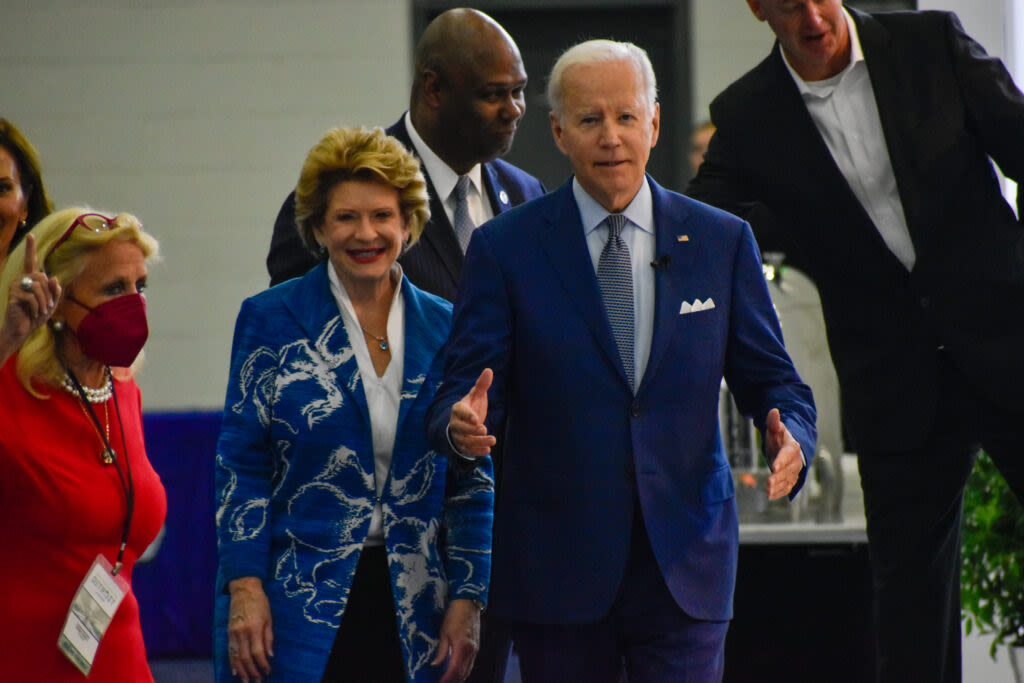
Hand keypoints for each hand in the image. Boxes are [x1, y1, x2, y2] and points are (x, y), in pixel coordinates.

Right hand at [1, 234, 60, 362]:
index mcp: (31, 279)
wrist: (22, 330)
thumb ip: (55, 291)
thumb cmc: (37, 315)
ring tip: (41, 311)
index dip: (31, 249)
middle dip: (49, 294)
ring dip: (45, 302)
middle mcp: (21, 279)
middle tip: (47, 307)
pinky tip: (34, 313)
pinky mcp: (13, 296)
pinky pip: (32, 297)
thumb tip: (54, 277)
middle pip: (42, 277)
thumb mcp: (51, 303)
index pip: (32, 261)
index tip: (30, 235)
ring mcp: (16, 287)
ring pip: (38, 287)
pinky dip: (38, 307)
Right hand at [227, 577, 273, 681]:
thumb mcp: (269, 618)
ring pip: (236, 657)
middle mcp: (242, 632)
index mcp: (254, 628)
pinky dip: (232, 663)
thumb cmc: (260, 602)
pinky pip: (230, 651)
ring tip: (247, 681)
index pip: (258, 652)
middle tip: (257, 681)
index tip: (268, 672)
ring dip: (242, 671)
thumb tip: (270, 655)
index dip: (263, 664)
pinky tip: (236, 672)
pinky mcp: (228, 633)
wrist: (243, 589)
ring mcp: (233, 633)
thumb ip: (269, 637)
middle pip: (246, 658)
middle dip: (252, 671)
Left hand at [432, 598, 481, 682]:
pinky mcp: (476, 646)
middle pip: (462, 672)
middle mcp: (471, 650)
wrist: (468, 603)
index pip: (454, 669)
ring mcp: (475, 649)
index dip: (446, 679)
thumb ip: (441, 651)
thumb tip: (435, 664)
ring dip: (459, 678)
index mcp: (462, 646)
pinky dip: (464, 671)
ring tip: (449, 681)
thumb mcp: (444, 632)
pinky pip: (471, 663)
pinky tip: (458, 672)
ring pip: (468, 669)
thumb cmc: (455, 615)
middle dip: (453, 681)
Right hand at [449, 369, 495, 456]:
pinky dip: (477, 452)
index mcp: (458, 409)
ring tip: (493, 440)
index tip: (476, 418)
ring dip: (478, 442)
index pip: (460, 411)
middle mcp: (456, 423)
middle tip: (484, 429)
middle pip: (460, 428)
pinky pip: (467, 450)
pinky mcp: (463, 446)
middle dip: (471, 430)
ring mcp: (458, 436)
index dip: (467, 415)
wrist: (462, 423)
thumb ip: (481, 385)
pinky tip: (488, 451)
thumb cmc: (471, 407)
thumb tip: (489, 370)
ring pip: (465, 441)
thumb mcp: (476, 396)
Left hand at [764, 408, 802, 499]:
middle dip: (778, 477)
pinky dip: (780, 492)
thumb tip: (774, 411)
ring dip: (778, 487)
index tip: (774, 466)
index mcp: (792, 447)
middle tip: (768, 483)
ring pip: (788, 480)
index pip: (787, 454)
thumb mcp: (775, 428)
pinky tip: (770, 496)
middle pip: (788, 470)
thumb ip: (774, 422)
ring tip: (767, 491)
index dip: (781, 460)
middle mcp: (796, 460)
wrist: (788, 448)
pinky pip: (787, 487)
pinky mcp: (791, 479)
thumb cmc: (779, 437)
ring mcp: (794, 471)